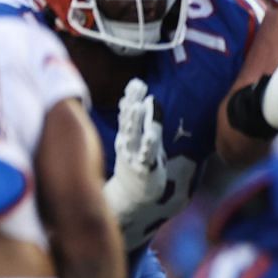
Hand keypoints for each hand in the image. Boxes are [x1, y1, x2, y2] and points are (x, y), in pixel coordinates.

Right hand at [103, 79, 166, 217]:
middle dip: (133, 102)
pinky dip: (147, 145)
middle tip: (137, 85)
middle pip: (130, 119)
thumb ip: (133, 121)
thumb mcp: (135, 140)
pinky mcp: (144, 169)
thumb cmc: (137, 163)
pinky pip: (146, 156)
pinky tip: (151, 136)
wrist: (132, 196)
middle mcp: (127, 144)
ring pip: (134, 135)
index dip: (132, 98)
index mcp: (126, 136)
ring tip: (138, 105)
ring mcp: (134, 156)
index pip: (128, 113)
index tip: (136, 82)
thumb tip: (129, 99)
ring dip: (136, 120)